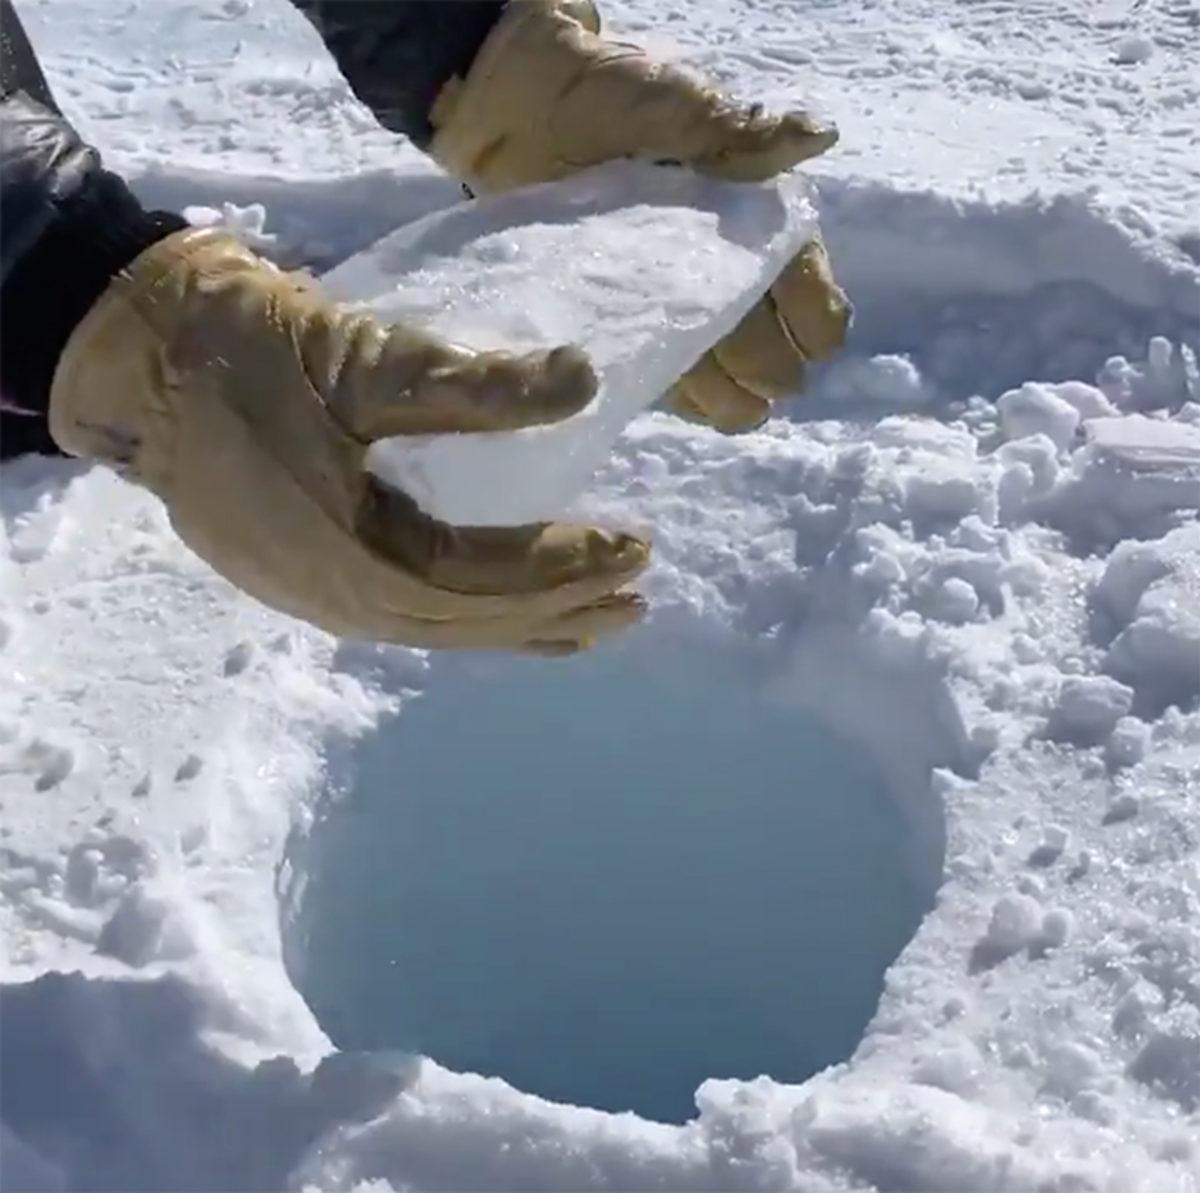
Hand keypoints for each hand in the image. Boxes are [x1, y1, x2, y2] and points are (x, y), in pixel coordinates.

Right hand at [49, 228, 648, 652]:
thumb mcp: (364, 359)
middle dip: (562, 608)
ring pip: (445, 628)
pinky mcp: (311, 579)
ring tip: (596, 619)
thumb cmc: (250, 355)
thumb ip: (473, 384)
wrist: (142, 363)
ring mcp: (322, 599)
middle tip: (638, 591)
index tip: (636, 545)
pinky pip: (412, 616)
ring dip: (524, 624)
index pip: (488, 582)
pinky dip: (472, 616)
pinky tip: (502, 608)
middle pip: (475, 621)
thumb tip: (584, 380)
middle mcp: (344, 601)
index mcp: (357, 561)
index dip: (567, 567)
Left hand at [428, 0, 849, 431]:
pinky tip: (689, 405)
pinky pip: (676, 381)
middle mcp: (730, 273)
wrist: (525, 112)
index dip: (811, 325)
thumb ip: (746, 135)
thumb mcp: (680, 108)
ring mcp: (683, 305)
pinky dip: (688, 399)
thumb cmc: (611, 100)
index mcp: (760, 224)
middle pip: (773, 351)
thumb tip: (819, 136)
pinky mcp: (638, 328)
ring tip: (721, 402)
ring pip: (730, 379)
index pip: (813, 298)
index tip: (798, 342)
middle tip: (744, 373)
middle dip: (767, 369)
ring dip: (731, 396)